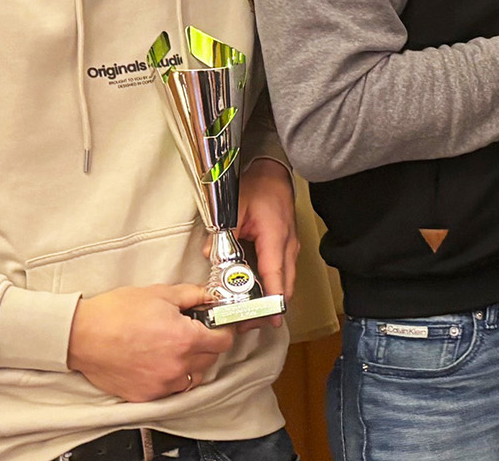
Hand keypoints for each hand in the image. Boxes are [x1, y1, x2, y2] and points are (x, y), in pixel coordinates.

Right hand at [66, 284, 233, 401]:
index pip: (224, 341)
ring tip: (174, 348)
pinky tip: (160, 361)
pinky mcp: (147, 395)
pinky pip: (172, 389)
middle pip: (211, 359)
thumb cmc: (115, 313)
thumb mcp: (160, 294)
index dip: (222, 330)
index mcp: (185, 339)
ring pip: (194, 376)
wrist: (81, 335)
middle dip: (207, 344)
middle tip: (191, 332)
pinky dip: (172, 376)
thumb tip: (210, 296)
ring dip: (192, 363)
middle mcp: (177, 365)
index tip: (217, 326)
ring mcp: (162, 384)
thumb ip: (193, 295)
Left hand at [232, 157, 297, 330]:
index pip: (275, 275)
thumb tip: (208, 254)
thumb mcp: (235, 207)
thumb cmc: (258, 187)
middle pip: (285, 285)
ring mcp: (290, 247)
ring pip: (286, 281)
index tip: (270, 319)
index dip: (273, 300)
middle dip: (270, 307)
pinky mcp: (287, 248)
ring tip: (250, 314)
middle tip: (249, 324)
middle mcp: (287, 246)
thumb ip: (223, 232)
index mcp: (275, 237)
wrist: (274, 174)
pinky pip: (283, 273)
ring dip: (272, 299)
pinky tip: (257, 294)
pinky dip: (273, 287)